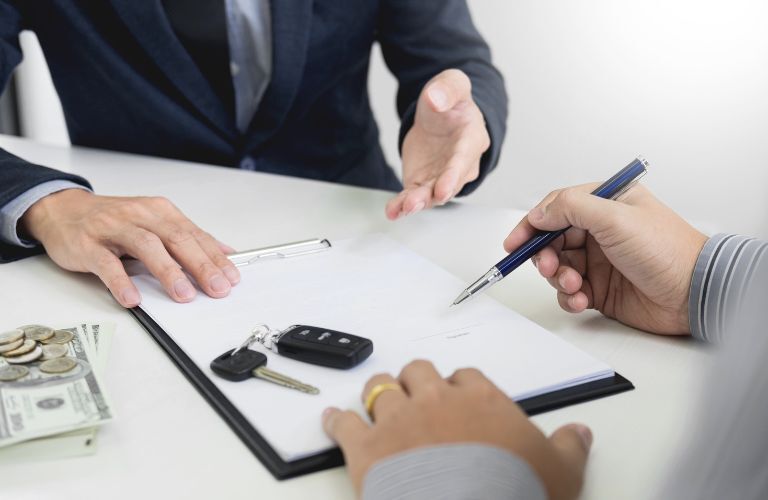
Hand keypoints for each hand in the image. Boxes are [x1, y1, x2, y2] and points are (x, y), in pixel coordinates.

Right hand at [21, 189, 239, 306]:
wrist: (63, 210)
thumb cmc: (114, 221)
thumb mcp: (155, 223)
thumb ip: (188, 237)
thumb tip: (225, 253)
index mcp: (160, 211)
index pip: (194, 235)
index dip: (215, 257)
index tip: (232, 278)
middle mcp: (140, 215)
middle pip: (177, 239)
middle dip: (201, 265)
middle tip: (218, 289)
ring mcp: (113, 228)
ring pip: (147, 247)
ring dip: (169, 272)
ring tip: (184, 295)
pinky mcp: (88, 244)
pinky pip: (107, 263)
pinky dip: (121, 281)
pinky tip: (133, 298)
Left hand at [322, 360, 591, 498]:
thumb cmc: (514, 494)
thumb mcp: (560, 472)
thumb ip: (569, 447)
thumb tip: (581, 434)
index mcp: (480, 401)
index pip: (466, 377)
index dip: (460, 386)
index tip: (460, 397)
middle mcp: (436, 402)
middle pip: (419, 372)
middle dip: (417, 382)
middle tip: (417, 396)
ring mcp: (398, 422)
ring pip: (380, 389)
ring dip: (379, 393)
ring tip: (378, 400)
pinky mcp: (367, 449)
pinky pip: (344, 424)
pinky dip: (337, 422)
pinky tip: (333, 420)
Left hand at [386, 69, 490, 219]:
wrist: (439, 112)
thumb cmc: (451, 101)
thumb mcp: (451, 83)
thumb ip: (447, 88)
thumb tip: (436, 99)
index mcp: (471, 138)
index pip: (463, 159)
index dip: (453, 175)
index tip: (443, 188)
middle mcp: (460, 164)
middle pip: (449, 183)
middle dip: (434, 195)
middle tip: (417, 202)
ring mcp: (441, 176)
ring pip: (431, 194)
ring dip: (417, 202)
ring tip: (403, 207)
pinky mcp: (423, 182)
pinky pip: (413, 195)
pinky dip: (402, 204)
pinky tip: (392, 211)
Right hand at [504, 184, 707, 334]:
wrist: (694, 294)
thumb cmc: (667, 250)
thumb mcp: (615, 217)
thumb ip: (571, 208)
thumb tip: (538, 213)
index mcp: (606, 204)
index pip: (557, 207)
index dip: (532, 224)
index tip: (515, 242)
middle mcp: (601, 231)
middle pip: (552, 239)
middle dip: (543, 254)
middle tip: (546, 265)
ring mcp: (600, 260)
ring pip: (558, 266)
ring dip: (557, 277)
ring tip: (572, 285)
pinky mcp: (601, 288)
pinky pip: (569, 292)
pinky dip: (568, 297)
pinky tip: (581, 299)